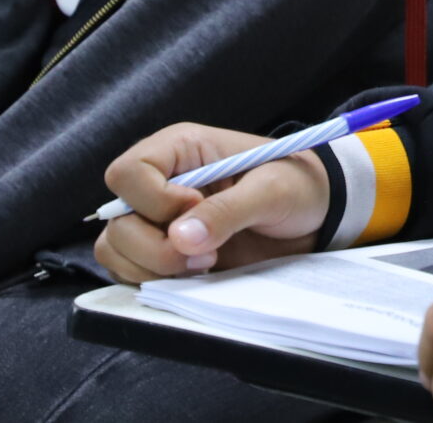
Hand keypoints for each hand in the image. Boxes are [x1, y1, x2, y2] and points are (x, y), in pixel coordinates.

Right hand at [92, 123, 329, 282]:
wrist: (317, 216)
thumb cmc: (297, 186)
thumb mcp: (273, 190)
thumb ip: (228, 211)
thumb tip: (180, 238)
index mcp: (180, 150)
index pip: (127, 173)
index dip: (154, 200)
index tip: (195, 211)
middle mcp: (160, 184)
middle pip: (117, 220)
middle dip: (154, 247)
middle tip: (204, 255)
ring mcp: (159, 221)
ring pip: (116, 249)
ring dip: (154, 268)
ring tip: (205, 264)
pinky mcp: (165, 252)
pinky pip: (131, 272)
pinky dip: (155, 281)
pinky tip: (197, 275)